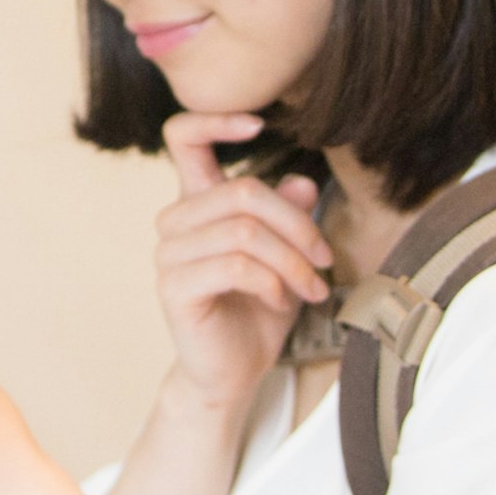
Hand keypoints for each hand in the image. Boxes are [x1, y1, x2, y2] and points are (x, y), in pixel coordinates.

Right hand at [151, 111, 332, 415]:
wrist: (235, 374)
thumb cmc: (258, 311)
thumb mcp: (287, 257)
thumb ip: (290, 218)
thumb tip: (301, 183)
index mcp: (198, 203)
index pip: (183, 138)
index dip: (216, 120)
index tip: (258, 125)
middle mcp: (176, 222)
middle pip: (242, 189)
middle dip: (298, 225)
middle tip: (325, 261)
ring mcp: (170, 255)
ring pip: (244, 231)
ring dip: (293, 260)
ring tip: (312, 288)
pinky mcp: (176, 288)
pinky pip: (235, 266)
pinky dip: (273, 282)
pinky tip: (282, 300)